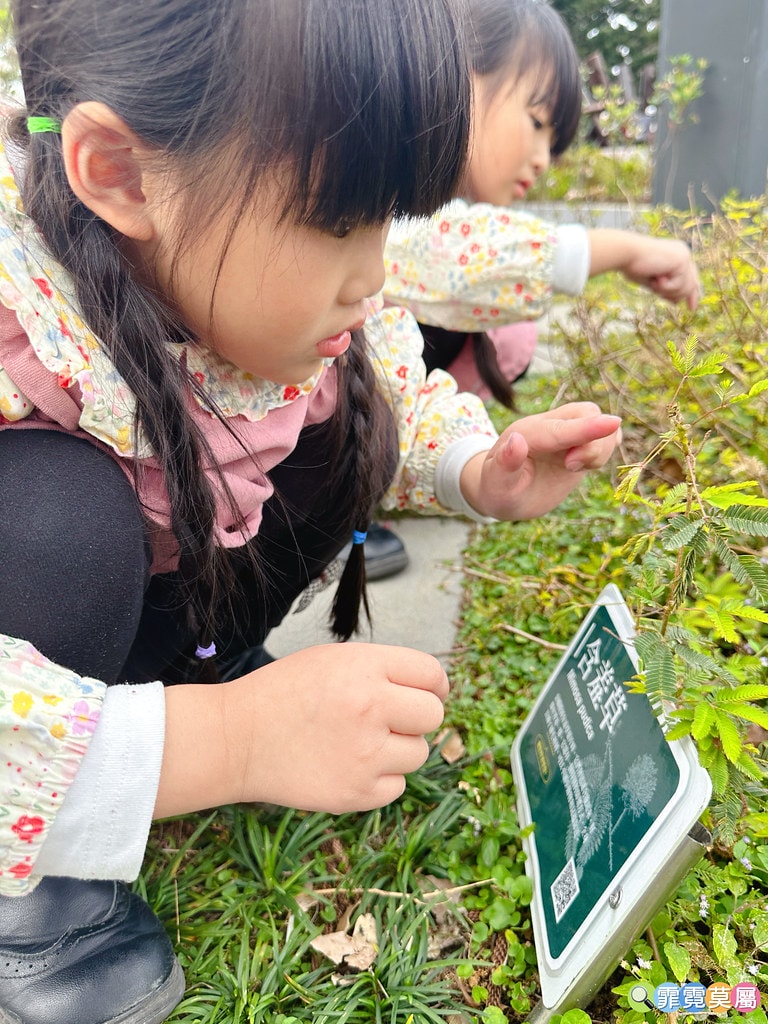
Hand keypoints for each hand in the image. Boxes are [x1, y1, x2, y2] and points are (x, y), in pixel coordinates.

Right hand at [158, 643, 448, 817]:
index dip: (434, 684)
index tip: (427, 692)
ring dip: (398, 750)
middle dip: (417, 717)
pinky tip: (351, 766)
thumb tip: (431, 689)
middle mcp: (371, 706)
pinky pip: (397, 787)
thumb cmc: (283, 693)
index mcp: (365, 667)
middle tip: (391, 719)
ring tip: (361, 743)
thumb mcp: (332, 660)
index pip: (431, 673)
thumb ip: (382, 670)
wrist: (236, 739)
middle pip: (433, 714)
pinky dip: (381, 780)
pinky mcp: (356, 793)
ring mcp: (365, 754)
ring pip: (418, 754)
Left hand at [459, 402, 621, 520]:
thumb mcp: (497, 483)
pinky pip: (603, 434)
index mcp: (527, 432)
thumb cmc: (498, 489)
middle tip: (571, 468)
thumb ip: (505, 463)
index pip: (561, 429)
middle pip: (586, 414)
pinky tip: (586, 463)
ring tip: (572, 469)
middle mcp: (548, 425)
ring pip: (599, 422)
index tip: (613, 423)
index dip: (586, 428)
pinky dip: (605, 447)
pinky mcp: (578, 443)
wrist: (503, 491)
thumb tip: (516, 440)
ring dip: (599, 448)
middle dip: (592, 442)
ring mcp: (565, 432)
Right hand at [621, 236, 700, 309]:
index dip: (692, 293)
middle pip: (691, 285)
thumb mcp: (652, 281)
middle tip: (658, 292)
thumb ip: (665, 288)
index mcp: (676, 256)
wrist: (627, 253)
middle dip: (676, 295)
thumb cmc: (633, 266)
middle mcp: (683, 254)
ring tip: (653, 282)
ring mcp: (684, 256)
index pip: (691, 277)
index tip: (691, 308)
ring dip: (666, 291)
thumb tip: (677, 301)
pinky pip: (678, 285)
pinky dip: (664, 287)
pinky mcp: (682, 260)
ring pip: (685, 288)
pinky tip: (655, 278)